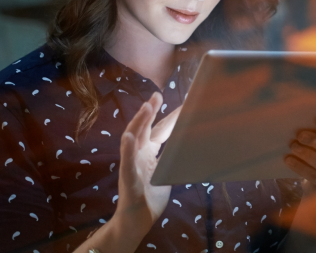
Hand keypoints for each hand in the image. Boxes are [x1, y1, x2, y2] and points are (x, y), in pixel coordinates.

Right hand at [116, 92, 181, 224]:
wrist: (136, 221)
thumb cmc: (150, 197)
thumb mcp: (165, 174)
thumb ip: (172, 159)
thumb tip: (189, 147)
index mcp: (148, 153)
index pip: (160, 131)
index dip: (170, 117)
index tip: (183, 103)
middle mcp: (138, 155)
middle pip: (144, 129)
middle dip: (151, 111)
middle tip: (157, 95)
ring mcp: (132, 165)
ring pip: (133, 139)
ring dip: (139, 122)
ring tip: (146, 107)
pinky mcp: (128, 178)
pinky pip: (127, 162)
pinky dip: (128, 149)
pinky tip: (128, 137)